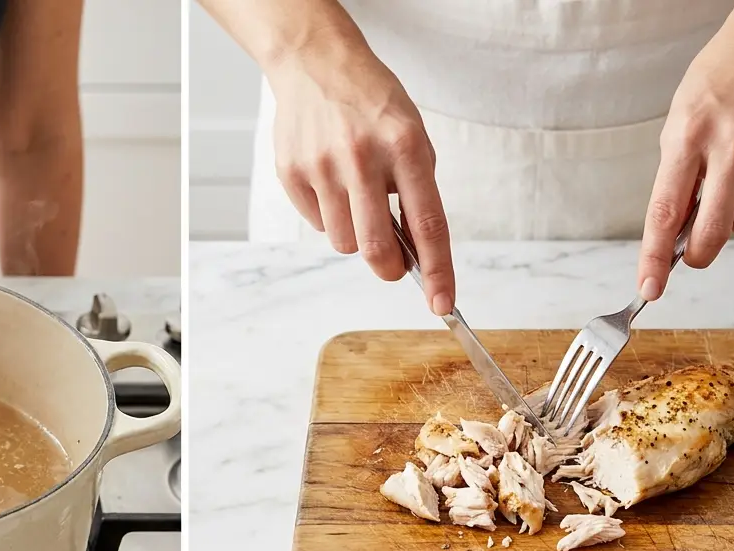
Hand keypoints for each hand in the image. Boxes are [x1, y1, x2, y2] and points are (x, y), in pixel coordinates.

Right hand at [268, 51, 453, 314]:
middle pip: (375, 248)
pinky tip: (329, 180)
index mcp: (405, 146)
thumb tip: (413, 253)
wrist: (315, 63)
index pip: (428, 224)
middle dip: (388, 269)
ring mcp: (322, 165)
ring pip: (342, 242)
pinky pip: (317, 223)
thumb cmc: (371, 104)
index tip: (442, 304)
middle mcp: (362, 157)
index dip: (437, 271)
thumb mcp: (410, 136)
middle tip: (392, 265)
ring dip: (354, 234)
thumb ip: (416, 190)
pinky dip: (328, 214)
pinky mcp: (291, 172)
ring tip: (355, 195)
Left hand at [638, 13, 733, 299]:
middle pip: (713, 232)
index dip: (655, 258)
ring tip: (730, 183)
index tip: (650, 287)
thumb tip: (674, 234)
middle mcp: (730, 146)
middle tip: (695, 251)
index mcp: (687, 139)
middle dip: (700, 254)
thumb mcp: (677, 127)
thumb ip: (674, 180)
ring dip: (733, 219)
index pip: (665, 213)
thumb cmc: (716, 88)